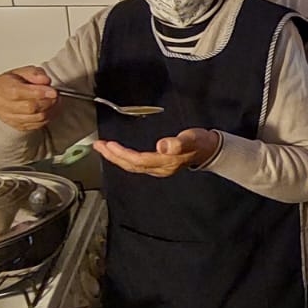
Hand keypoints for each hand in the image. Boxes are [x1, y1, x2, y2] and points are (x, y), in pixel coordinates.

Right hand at [0, 66, 58, 131]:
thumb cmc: (11, 82)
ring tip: (53, 101)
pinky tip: (49, 109)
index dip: (38, 93)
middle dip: (47, 101)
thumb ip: (34, 73)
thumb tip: (44, 80)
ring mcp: (10, 118)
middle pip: (29, 107)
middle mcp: (3, 105)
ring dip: (50, 110)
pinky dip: (47, 118)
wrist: (0, 95)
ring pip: (35, 118)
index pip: (19, 93)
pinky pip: (37, 125)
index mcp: (2, 88)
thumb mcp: (22, 71)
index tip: (52, 91)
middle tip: (55, 95)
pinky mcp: (18, 126)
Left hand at [94, 128, 220, 176]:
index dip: (123, 154)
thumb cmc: (199, 142)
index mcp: (165, 162)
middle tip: (99, 146)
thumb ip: (178, 143)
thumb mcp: (192, 139)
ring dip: (116, 158)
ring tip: (103, 148)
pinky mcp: (157, 165)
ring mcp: (158, 168)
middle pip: (131, 166)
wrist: (209, 149)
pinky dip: (124, 158)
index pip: (139, 160)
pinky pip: (136, 164)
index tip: (110, 144)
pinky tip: (118, 153)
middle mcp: (159, 168)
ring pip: (132, 166)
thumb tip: (162, 145)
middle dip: (113, 156)